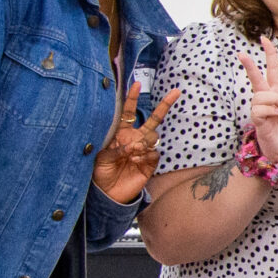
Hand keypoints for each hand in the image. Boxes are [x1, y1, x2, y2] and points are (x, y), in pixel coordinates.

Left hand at [92, 82, 180, 204]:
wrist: (109, 193)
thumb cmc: (100, 173)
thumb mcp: (101, 158)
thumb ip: (117, 149)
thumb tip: (134, 145)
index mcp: (120, 134)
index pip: (128, 113)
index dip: (132, 99)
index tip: (137, 84)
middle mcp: (135, 139)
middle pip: (153, 119)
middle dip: (164, 105)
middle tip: (176, 92)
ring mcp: (144, 150)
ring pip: (153, 136)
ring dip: (143, 142)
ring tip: (131, 154)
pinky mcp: (150, 162)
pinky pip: (154, 152)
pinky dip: (145, 156)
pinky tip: (135, 162)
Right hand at [237, 38, 277, 163]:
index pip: (272, 70)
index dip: (270, 55)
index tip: (265, 39)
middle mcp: (267, 98)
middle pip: (256, 78)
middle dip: (249, 65)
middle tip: (240, 53)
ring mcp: (260, 108)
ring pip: (261, 95)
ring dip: (274, 100)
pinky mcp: (257, 119)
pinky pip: (261, 108)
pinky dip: (272, 110)